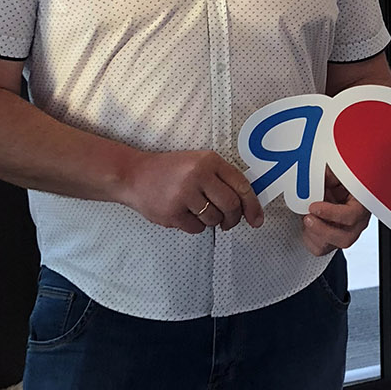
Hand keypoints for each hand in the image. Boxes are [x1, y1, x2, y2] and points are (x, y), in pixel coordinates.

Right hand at [120, 150, 263, 234]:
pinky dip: (195, 226)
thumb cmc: (170, 171)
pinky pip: (196, 228)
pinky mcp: (172, 212)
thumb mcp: (198, 163)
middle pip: (231, 206)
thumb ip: (222, 179)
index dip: (253, 206)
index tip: (256, 219)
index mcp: (209, 161)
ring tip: (198, 211)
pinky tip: (184, 214)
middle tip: (228, 221)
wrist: (133, 176)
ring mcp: (184, 194)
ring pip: (214, 219)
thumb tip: (247, 206)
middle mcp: (198, 175)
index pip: (241, 186)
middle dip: (233, 218)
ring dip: (211, 221)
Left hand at [302, 171, 371, 256]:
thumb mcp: (339, 174)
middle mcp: (356, 224)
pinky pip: (320, 249)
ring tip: (306, 219)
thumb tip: (315, 177)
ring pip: (330, 246)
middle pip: (345, 238)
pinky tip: (308, 226)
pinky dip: (309, 239)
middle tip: (308, 217)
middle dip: (322, 230)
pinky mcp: (332, 241)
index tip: (314, 206)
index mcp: (361, 206)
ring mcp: (344, 234)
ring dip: (313, 234)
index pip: (352, 216)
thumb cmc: (342, 182)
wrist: (338, 189)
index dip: (332, 213)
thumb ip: (330, 175)